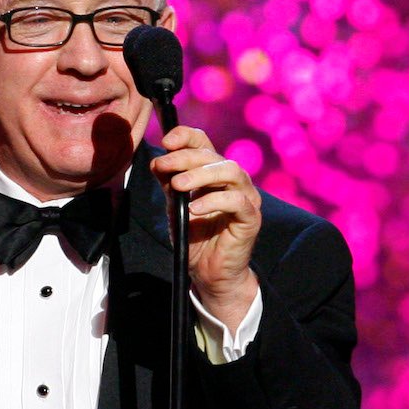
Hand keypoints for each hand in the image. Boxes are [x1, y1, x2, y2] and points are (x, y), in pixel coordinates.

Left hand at [151, 126, 260, 332]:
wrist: (207, 272)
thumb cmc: (194, 237)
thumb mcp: (175, 206)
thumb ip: (169, 183)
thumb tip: (157, 161)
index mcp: (214, 173)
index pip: (204, 143)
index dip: (186, 136)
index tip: (166, 141)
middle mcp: (233, 180)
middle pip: (214, 155)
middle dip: (185, 158)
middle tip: (164, 166)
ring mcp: (246, 197)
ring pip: (231, 171)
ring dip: (200, 174)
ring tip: (178, 186)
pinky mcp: (251, 218)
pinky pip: (237, 201)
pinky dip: (214, 201)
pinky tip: (195, 209)